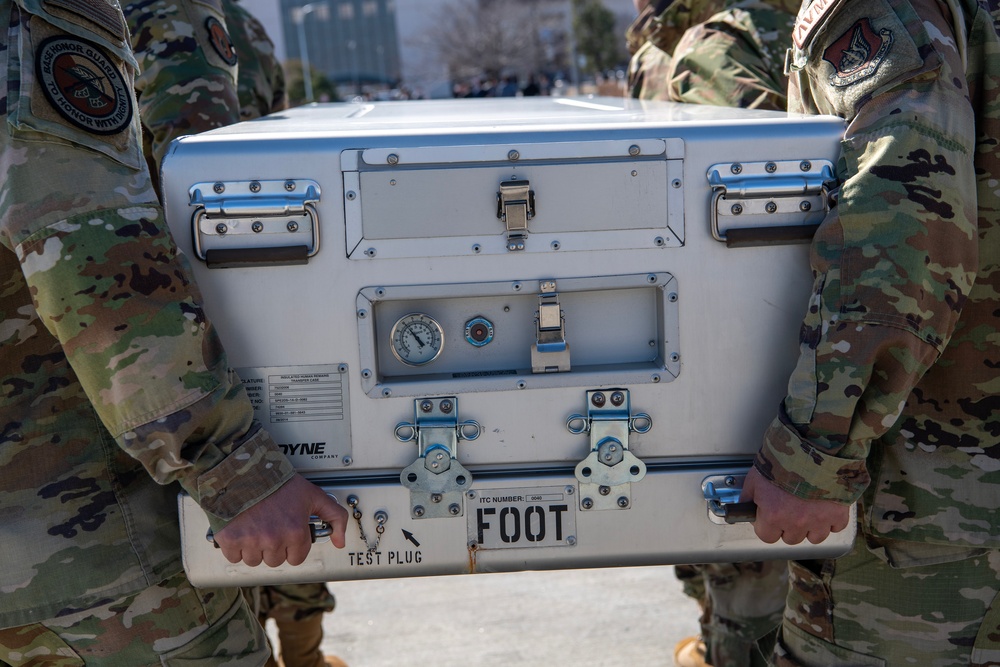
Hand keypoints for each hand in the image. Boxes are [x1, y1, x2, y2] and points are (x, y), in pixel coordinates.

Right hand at [213, 474, 347, 566]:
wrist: (246, 469)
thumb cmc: (278, 481)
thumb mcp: (314, 495)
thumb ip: (335, 517)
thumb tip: (340, 541)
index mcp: (295, 532)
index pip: (296, 558)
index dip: (293, 545)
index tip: (286, 533)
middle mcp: (274, 540)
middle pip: (275, 560)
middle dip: (273, 547)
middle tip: (270, 526)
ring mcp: (251, 541)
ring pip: (254, 560)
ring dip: (254, 548)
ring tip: (256, 526)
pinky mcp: (230, 540)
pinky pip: (234, 556)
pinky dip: (235, 547)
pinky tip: (241, 529)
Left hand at [741, 466, 850, 544]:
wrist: (812, 447)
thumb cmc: (783, 460)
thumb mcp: (755, 477)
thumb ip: (748, 496)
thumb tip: (744, 507)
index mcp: (773, 515)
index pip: (767, 536)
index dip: (766, 526)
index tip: (768, 518)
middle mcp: (796, 522)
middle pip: (790, 538)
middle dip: (788, 526)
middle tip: (789, 509)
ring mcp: (819, 520)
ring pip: (814, 538)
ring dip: (810, 527)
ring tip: (807, 510)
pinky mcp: (838, 514)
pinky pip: (836, 527)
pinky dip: (831, 520)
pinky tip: (824, 507)